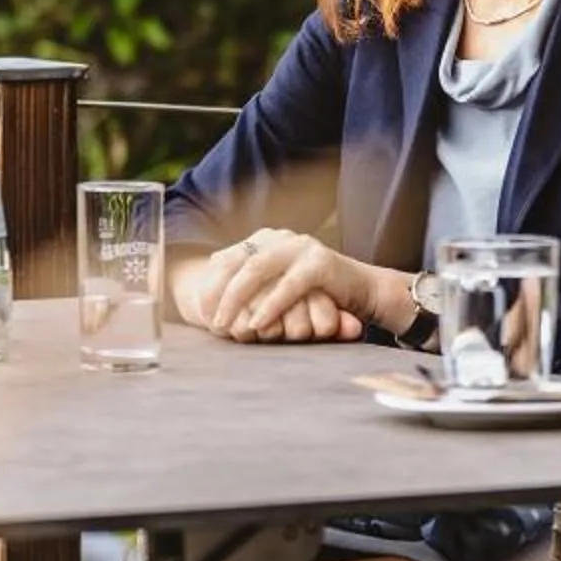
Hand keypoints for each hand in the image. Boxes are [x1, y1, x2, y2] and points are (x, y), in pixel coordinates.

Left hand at [192, 230, 380, 342]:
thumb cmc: (314, 292)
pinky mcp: (319, 263)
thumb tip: (212, 262)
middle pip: (238, 260)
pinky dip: (271, 305)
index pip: (228, 257)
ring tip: (225, 323)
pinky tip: (257, 322)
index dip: (210, 283)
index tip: (198, 310)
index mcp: (267, 239)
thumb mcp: (277, 281)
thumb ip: (250, 272)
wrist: (363, 290)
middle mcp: (281, 238)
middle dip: (219, 291)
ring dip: (237, 298)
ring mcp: (300, 247)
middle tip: (209, 319)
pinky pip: (289, 285)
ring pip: (258, 269)